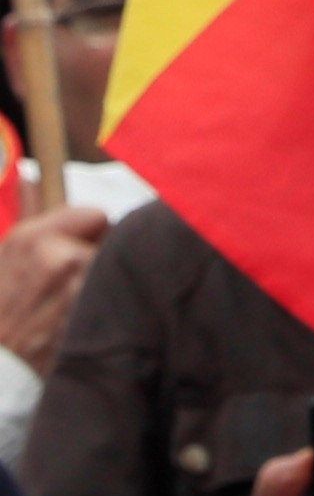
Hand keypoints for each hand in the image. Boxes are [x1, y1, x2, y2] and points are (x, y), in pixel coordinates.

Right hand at [0, 207, 104, 370]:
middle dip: (99, 260)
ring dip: (104, 286)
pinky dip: (109, 308)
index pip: (96, 215)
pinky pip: (119, 298)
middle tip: (71, 286)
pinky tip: (84, 322)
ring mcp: (78, 288)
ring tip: (73, 308)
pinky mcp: (94, 316)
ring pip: (115, 273)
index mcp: (31, 239)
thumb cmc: (2, 308)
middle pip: (112, 244)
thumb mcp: (6, 256)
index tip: (76, 251)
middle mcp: (58, 257)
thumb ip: (28, 211)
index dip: (90, 234)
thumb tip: (30, 174)